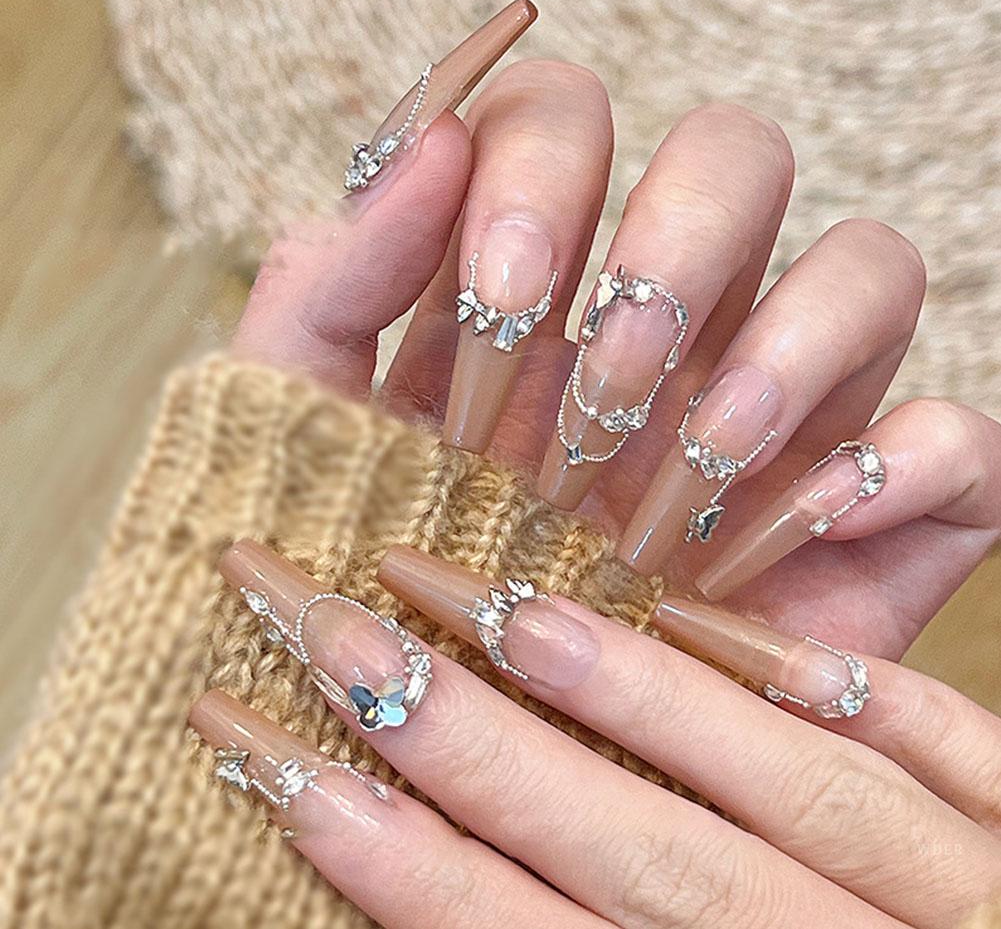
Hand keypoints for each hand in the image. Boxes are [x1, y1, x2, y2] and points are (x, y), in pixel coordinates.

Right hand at [192, 541, 1000, 927]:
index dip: (383, 850)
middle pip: (618, 844)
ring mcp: (953, 891)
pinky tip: (697, 611)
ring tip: (476, 594)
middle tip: (321, 622)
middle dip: (454, 734)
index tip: (269, 751)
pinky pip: (919, 734)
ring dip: (612, 683)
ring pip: (765, 776)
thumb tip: (445, 845)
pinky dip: (803, 673)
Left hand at [231, 0, 1000, 659]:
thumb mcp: (313, 427)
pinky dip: (906, 468)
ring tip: (693, 478)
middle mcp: (672, 329)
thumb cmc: (373, 580)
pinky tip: (802, 535)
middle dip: (676, 250)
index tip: (498, 306)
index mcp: (543, 289)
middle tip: (603, 396)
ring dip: (788, 351)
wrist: (458, 751)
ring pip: (869, 270)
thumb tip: (427, 140)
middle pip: (736, 160)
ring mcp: (783, 414)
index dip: (545, 177)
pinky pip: (960, 441)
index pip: (575, 122)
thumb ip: (330, 282)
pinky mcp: (870, 520)